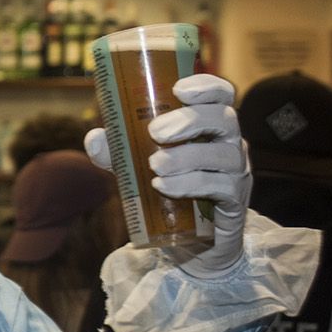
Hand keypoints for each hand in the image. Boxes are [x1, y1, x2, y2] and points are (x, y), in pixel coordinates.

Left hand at [85, 73, 250, 278]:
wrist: (194, 244)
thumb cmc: (171, 193)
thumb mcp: (138, 169)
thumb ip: (117, 152)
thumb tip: (95, 137)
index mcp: (211, 129)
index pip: (222, 95)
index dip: (206, 86)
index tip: (178, 89)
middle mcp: (230, 145)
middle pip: (225, 118)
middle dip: (191, 120)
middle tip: (155, 132)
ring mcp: (237, 174)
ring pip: (224, 154)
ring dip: (187, 156)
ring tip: (155, 166)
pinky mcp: (234, 203)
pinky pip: (221, 187)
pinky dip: (191, 184)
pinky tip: (164, 187)